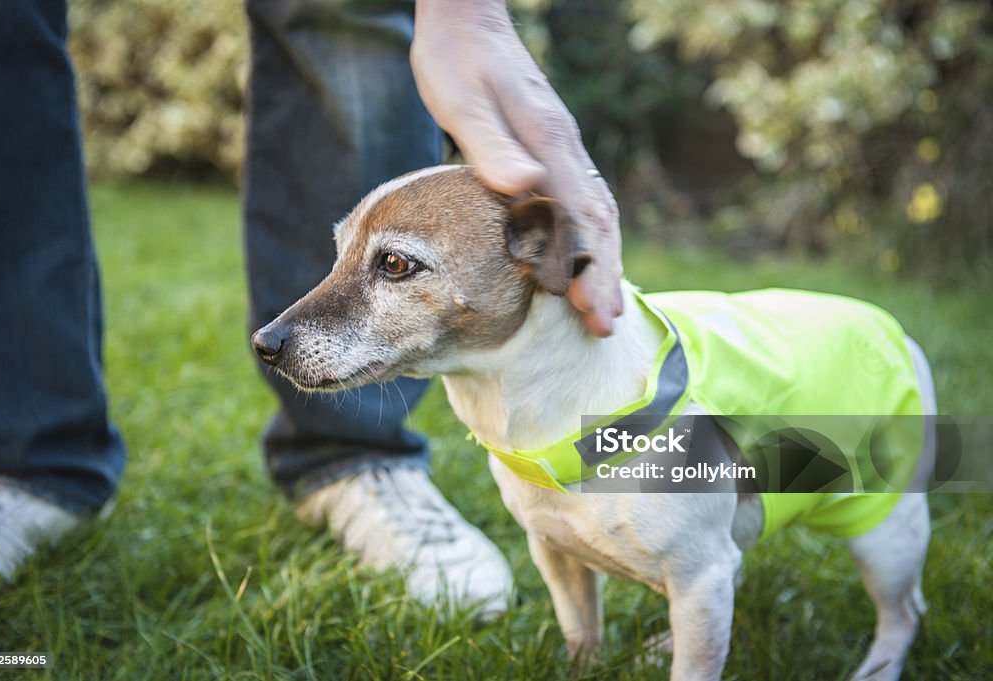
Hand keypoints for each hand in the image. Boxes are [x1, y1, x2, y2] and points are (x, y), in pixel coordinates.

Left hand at [411, 0, 623, 336]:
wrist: (467, 22)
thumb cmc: (457, 62)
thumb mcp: (464, 102)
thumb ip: (493, 147)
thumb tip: (526, 188)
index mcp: (547, 143)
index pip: (578, 215)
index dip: (586, 264)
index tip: (589, 308)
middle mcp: (564, 148)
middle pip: (597, 220)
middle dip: (603, 274)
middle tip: (604, 325)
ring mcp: (563, 148)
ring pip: (596, 212)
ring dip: (602, 261)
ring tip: (603, 306)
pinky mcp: (552, 149)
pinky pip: (582, 201)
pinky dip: (591, 238)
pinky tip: (584, 259)